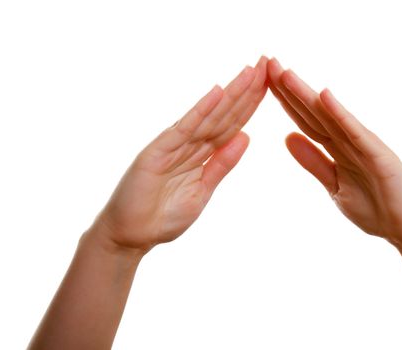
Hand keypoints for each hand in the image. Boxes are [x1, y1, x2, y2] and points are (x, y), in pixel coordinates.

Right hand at [89, 57, 267, 253]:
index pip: (232, 124)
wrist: (131, 236)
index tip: (271, 83)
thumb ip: (222, 164)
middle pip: (225, 113)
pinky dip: (201, 110)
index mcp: (202, 154)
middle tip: (267, 62)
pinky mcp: (158, 151)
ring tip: (251, 71)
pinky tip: (218, 92)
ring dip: (231, 93)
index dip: (251, 104)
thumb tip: (245, 137)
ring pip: (209, 115)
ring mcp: (173, 145)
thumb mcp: (203, 190)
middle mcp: (190, 144)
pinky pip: (184, 128)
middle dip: (247, 89)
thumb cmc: (164, 216)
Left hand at [268, 58, 401, 247]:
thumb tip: (288, 137)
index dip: (284, 101)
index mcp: (337, 148)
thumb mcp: (334, 185)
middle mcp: (349, 140)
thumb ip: (313, 161)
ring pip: (329, 116)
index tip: (263, 81)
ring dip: (307, 95)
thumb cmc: (376, 208)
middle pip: (313, 111)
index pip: (305, 120)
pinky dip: (340, 114)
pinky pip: (355, 133)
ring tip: (284, 73)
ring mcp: (365, 146)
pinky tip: (323, 95)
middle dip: (289, 89)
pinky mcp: (379, 156)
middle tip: (266, 62)